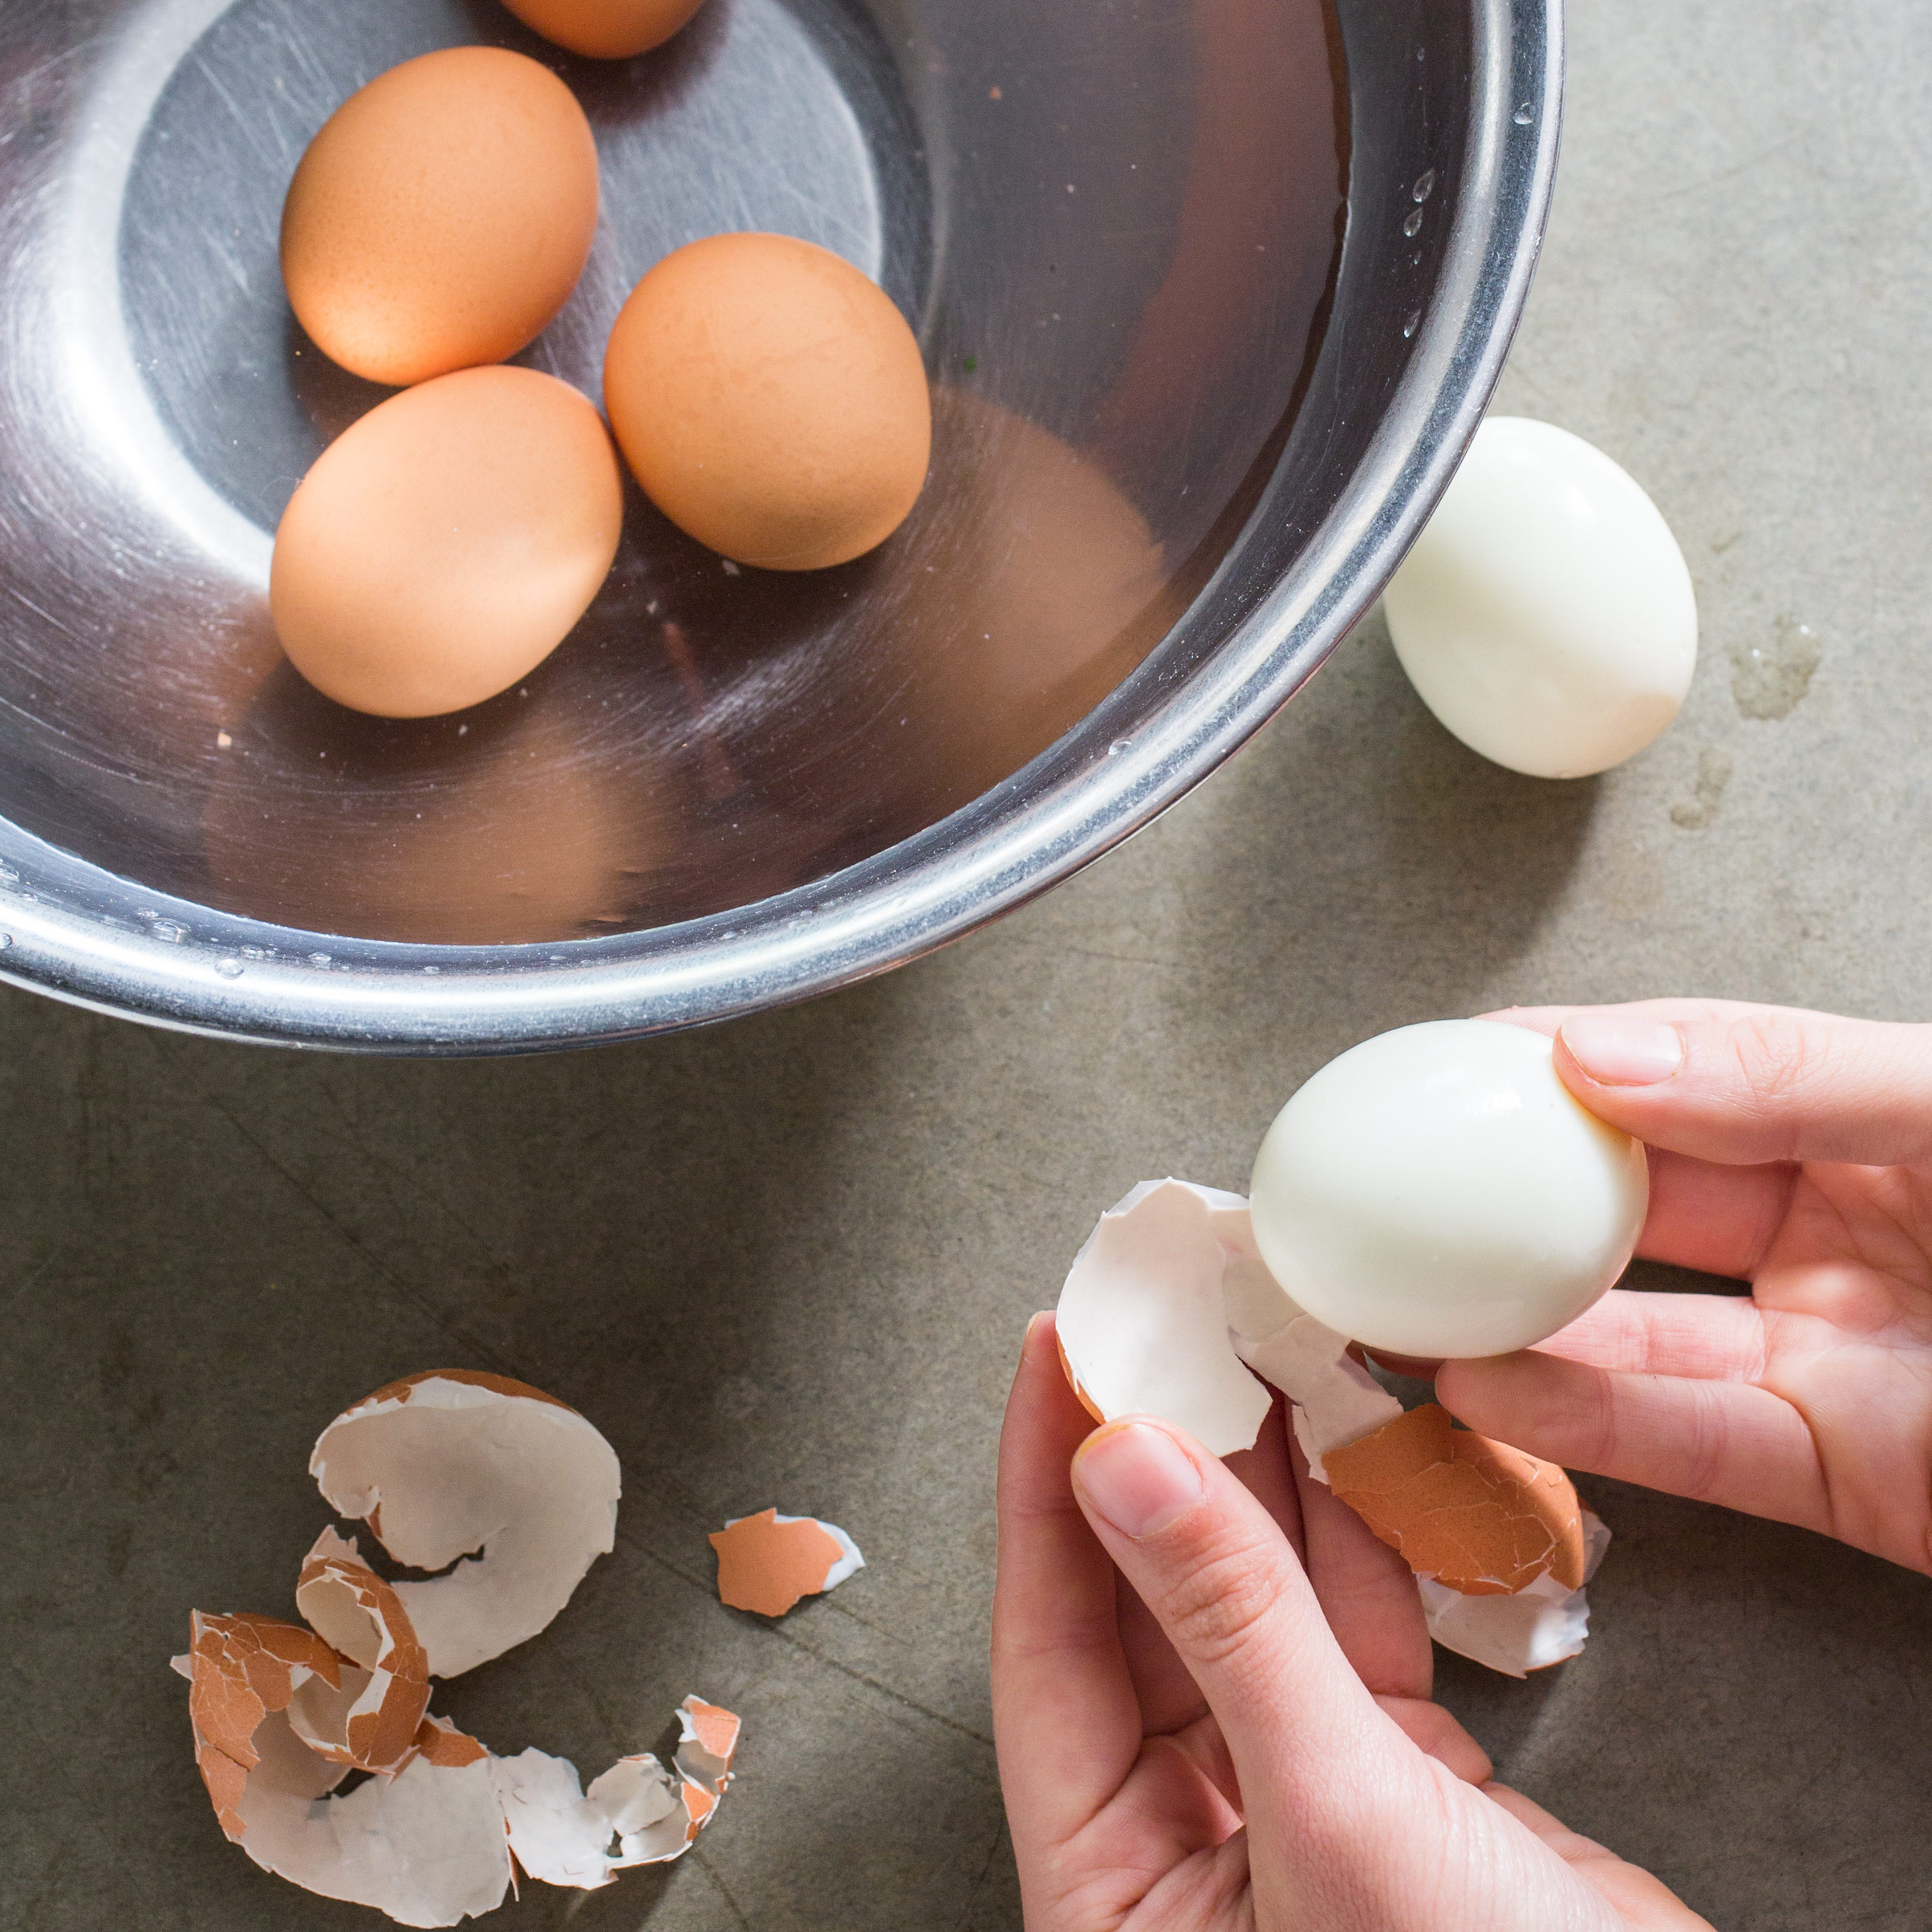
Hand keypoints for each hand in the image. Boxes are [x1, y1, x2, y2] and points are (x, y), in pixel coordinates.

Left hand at [992, 1314, 1707, 1928]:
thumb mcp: (1338, 1814)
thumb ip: (1231, 1626)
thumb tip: (1123, 1460)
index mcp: (1116, 1884)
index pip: (1047, 1643)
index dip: (1044, 1483)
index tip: (1053, 1349)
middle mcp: (1189, 1843)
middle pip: (1144, 1606)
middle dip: (1159, 1454)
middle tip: (1160, 1320)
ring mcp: (1294, 1802)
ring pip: (1253, 1604)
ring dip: (1261, 1475)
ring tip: (1251, 1341)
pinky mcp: (1395, 1780)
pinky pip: (1348, 1627)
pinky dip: (1355, 1530)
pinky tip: (1344, 1432)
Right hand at [1441, 1000, 1931, 1576]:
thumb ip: (1790, 1075)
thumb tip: (1597, 1056)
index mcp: (1859, 1120)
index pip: (1678, 1068)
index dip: (1558, 1060)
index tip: (1445, 1065)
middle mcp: (1832, 1230)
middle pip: (1630, 1201)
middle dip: (1501, 1190)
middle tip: (1387, 1185)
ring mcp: (1828, 1353)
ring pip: (1637, 1334)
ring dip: (1507, 1319)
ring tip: (1398, 1300)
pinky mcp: (1840, 1474)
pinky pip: (1691, 1445)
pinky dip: (1580, 1424)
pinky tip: (1486, 1390)